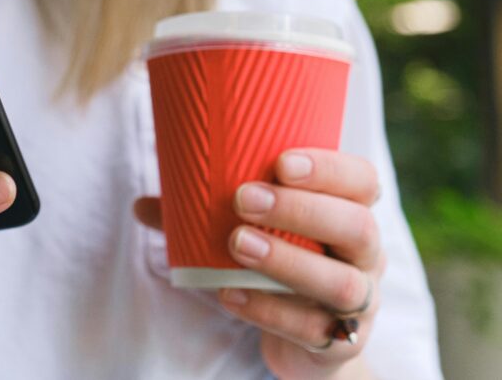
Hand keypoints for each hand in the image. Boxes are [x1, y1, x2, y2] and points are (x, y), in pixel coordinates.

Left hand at [133, 148, 382, 379]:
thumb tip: (140, 205)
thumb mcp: (250, 232)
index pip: (361, 181)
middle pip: (357, 227)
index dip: (329, 168)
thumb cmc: (278, 264)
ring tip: (237, 244)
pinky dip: (269, 311)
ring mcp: (360, 301)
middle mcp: (365, 255)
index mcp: (350, 212)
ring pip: (342, 283)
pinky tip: (231, 293)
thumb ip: (199, 217)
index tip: (280, 162)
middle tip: (244, 198)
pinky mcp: (341, 343)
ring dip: (287, 261)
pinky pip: (313, 330)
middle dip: (300, 210)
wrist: (306, 338)